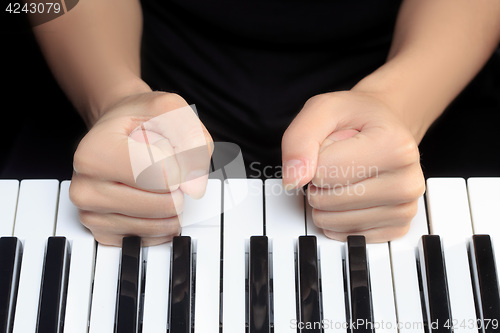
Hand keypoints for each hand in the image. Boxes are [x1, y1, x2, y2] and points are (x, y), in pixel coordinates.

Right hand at [69, 92, 212, 245]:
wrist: (117, 131)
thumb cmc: (140, 120)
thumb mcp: (170, 109)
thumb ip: (191, 140)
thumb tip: (194, 188)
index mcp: (94, 154)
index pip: (163, 175)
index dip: (178, 160)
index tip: (161, 145)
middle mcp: (85, 188)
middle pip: (163, 203)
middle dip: (176, 184)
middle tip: (159, 163)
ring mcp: (91, 215)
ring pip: (160, 223)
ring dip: (172, 202)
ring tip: (153, 179)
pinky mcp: (104, 234)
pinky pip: (152, 237)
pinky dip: (163, 220)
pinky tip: (150, 197)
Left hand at [281, 91, 424, 242]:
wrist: (384, 126)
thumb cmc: (355, 118)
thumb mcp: (323, 110)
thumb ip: (300, 140)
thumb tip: (293, 181)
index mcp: (395, 147)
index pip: (322, 173)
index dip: (315, 159)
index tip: (334, 143)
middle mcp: (407, 182)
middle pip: (327, 200)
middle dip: (317, 181)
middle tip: (338, 160)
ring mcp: (404, 209)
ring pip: (332, 221)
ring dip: (326, 200)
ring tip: (346, 175)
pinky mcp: (396, 228)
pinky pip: (344, 234)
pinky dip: (337, 217)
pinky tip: (353, 194)